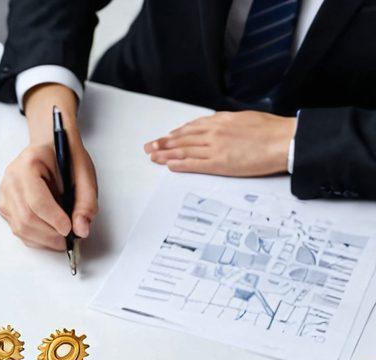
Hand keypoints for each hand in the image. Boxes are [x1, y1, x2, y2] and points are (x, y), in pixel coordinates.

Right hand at [0, 84, 97, 250]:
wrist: (50, 148)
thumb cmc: (66, 158)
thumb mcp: (84, 174)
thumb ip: (86, 202)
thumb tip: (81, 230)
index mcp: (29, 163)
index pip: (37, 201)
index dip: (54, 220)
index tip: (70, 230)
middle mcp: (11, 179)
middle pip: (26, 219)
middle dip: (49, 235)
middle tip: (68, 240)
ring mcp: (4, 194)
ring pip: (20, 229)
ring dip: (43, 240)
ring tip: (61, 239)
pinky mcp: (4, 207)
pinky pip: (18, 230)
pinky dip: (36, 238)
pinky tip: (49, 234)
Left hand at [144, 111, 295, 176]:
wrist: (284, 140)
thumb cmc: (272, 131)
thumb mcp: (247, 119)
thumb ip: (230, 123)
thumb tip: (221, 125)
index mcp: (223, 120)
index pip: (193, 126)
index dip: (177, 132)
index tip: (167, 136)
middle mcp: (215, 132)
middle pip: (184, 138)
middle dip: (164, 142)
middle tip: (150, 146)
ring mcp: (216, 148)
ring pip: (184, 151)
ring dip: (166, 154)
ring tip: (153, 156)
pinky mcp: (219, 163)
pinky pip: (194, 164)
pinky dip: (180, 164)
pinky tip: (170, 165)